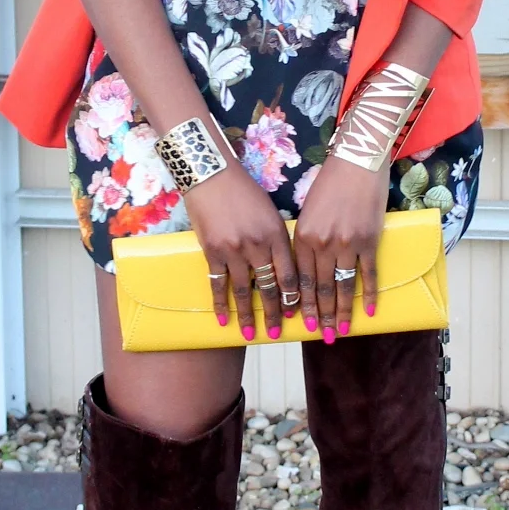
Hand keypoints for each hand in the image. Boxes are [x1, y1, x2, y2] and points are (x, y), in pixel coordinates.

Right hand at [185, 163, 298, 340]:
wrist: (211, 174)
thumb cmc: (244, 191)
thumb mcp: (270, 213)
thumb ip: (277, 240)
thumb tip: (283, 268)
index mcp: (277, 234)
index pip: (289, 274)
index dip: (293, 298)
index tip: (297, 314)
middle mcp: (258, 245)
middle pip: (269, 287)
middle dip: (274, 314)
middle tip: (277, 334)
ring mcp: (234, 250)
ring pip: (244, 291)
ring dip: (247, 316)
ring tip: (250, 335)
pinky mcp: (212, 252)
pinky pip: (218, 284)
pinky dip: (221, 303)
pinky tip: (223, 319)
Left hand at [293, 156, 387, 340]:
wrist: (357, 161)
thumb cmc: (330, 183)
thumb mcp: (308, 211)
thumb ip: (306, 240)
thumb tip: (307, 268)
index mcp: (302, 236)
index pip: (300, 280)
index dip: (300, 305)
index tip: (299, 323)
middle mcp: (322, 243)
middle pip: (321, 289)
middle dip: (320, 316)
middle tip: (322, 336)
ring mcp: (347, 244)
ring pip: (343, 286)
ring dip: (342, 312)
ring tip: (341, 331)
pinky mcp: (369, 241)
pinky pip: (369, 274)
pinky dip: (370, 294)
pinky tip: (371, 311)